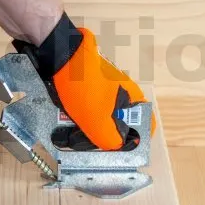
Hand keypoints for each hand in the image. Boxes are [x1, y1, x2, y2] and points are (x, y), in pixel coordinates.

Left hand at [13, 12, 155, 150]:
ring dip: (89, 126)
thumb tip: (118, 147)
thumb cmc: (82, 85)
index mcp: (132, 97)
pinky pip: (88, 104)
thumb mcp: (97, 120)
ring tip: (73, 135)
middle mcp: (122, 91)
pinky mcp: (89, 81)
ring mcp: (105, 85)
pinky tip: (66, 119)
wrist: (59, 53)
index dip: (136, 140)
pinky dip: (79, 114)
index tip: (122, 152)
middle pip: (120, 122)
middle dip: (106, 136)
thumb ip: (111, 139)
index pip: (145, 122)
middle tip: (91, 146)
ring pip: (101, 114)